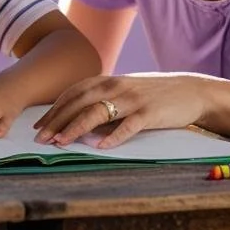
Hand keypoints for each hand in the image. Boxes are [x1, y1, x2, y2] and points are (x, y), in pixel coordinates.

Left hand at [33, 72, 211, 148]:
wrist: (192, 90)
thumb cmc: (154, 94)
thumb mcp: (125, 91)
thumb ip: (103, 100)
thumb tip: (76, 120)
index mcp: (109, 81)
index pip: (74, 93)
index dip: (54, 109)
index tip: (38, 125)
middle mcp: (117, 87)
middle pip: (80, 102)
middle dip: (57, 121)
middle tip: (41, 138)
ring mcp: (134, 99)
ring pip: (99, 112)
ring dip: (77, 127)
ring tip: (62, 142)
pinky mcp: (151, 113)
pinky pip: (129, 126)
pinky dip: (114, 137)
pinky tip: (101, 147)